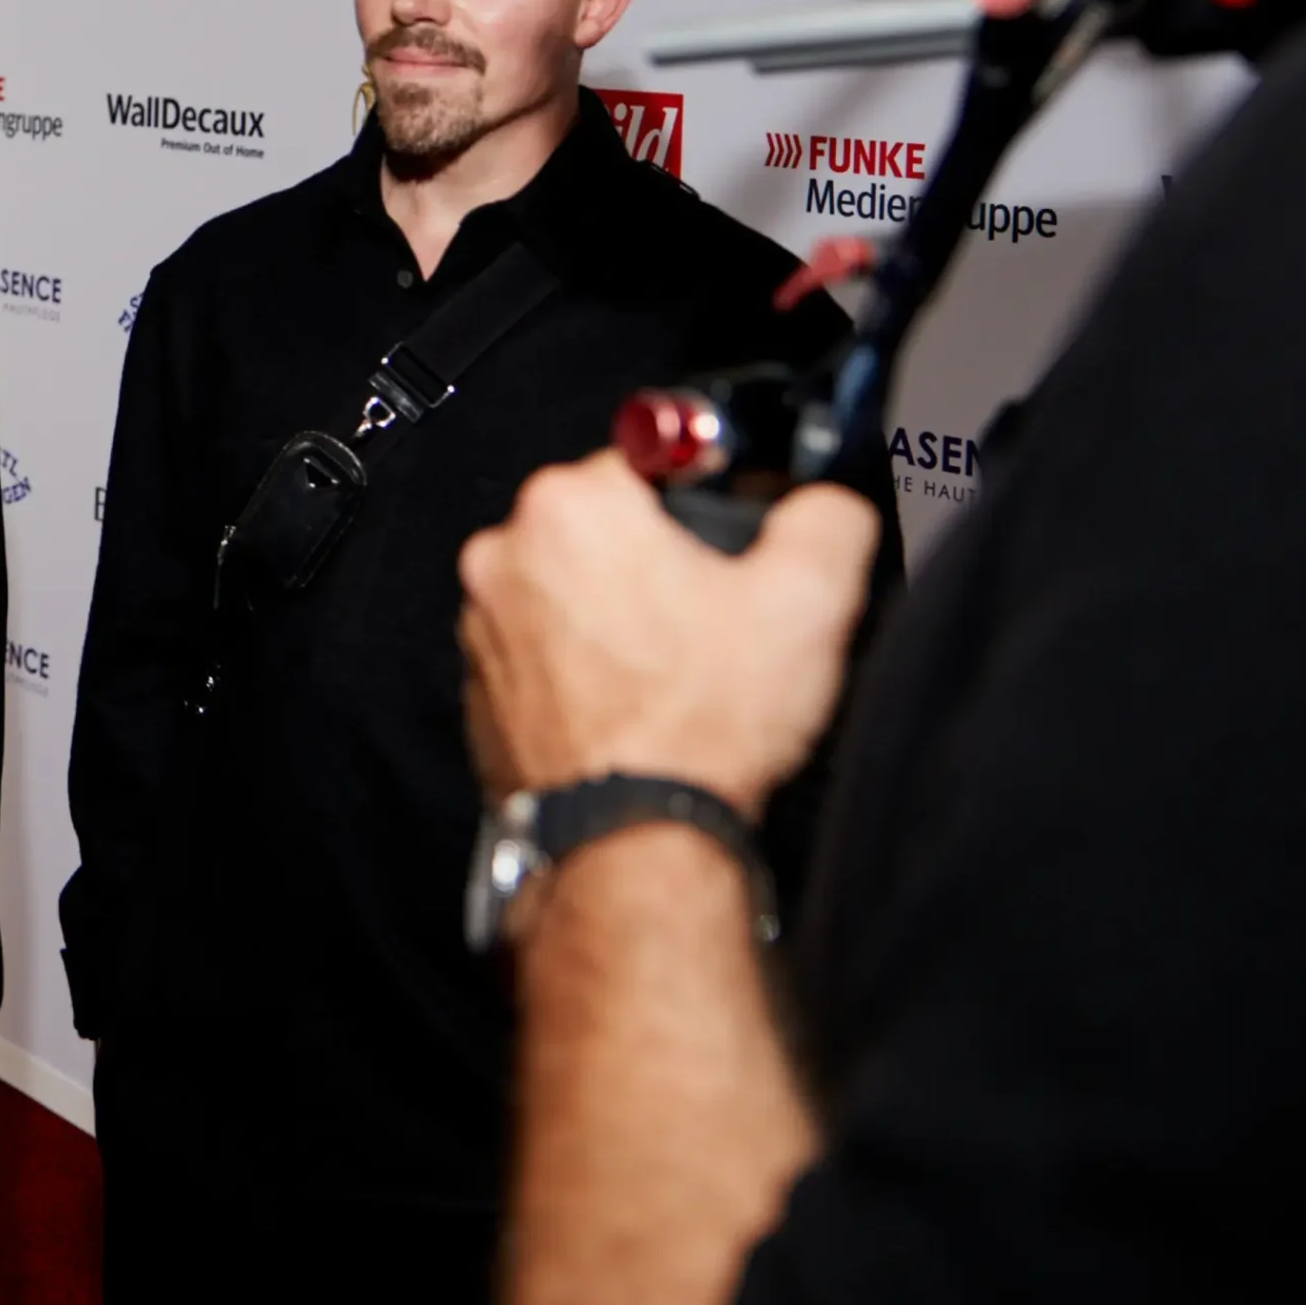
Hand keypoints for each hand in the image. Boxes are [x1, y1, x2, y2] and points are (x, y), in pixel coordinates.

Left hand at [458, 453, 876, 816]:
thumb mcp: (809, 602)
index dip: (704, 502)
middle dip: (657, 561)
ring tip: (675, 673)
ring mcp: (481, 625)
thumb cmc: (698, 731)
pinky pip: (541, 652)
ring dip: (616, 616)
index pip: (650, 460)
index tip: (726, 546)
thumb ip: (827, 519)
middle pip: (604, 525)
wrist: (632, 844)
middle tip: (712, 618)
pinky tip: (634, 708)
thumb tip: (825, 501)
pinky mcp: (478, 687)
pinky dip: (582, 669)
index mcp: (571, 506)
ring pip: (570, 590)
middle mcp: (504, 555)